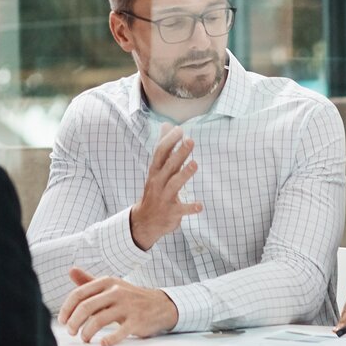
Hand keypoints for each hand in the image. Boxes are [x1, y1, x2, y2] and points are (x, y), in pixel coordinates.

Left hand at [60, 267, 178, 344]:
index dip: (67, 308)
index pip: (79, 294)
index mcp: (107, 282)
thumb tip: (71, 271)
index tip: (62, 320)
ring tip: (84, 338)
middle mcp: (116, 291)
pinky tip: (103, 344)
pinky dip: (108, 340)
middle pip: (86, 307)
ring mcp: (127, 306)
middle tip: (71, 331)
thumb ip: (89, 281)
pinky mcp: (136, 321)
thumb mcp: (111, 285)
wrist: (160, 305)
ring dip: (87, 332)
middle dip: (74, 322)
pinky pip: (119, 332)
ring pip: (98, 320)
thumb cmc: (130, 297)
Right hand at [128, 124, 201, 250]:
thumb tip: (166, 124)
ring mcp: (164, 198)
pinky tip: (200, 205)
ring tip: (195, 164)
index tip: (179, 130)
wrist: (145, 221)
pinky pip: (181, 210)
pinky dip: (190, 208)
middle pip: (168, 166)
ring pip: (174, 185)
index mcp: (155, 171)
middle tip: (191, 141)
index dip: (169, 141)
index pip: (160, 153)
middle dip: (179, 153)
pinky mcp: (171, 212)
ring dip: (184, 174)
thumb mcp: (157, 169)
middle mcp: (158, 183)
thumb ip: (164, 147)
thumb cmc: (155, 190)